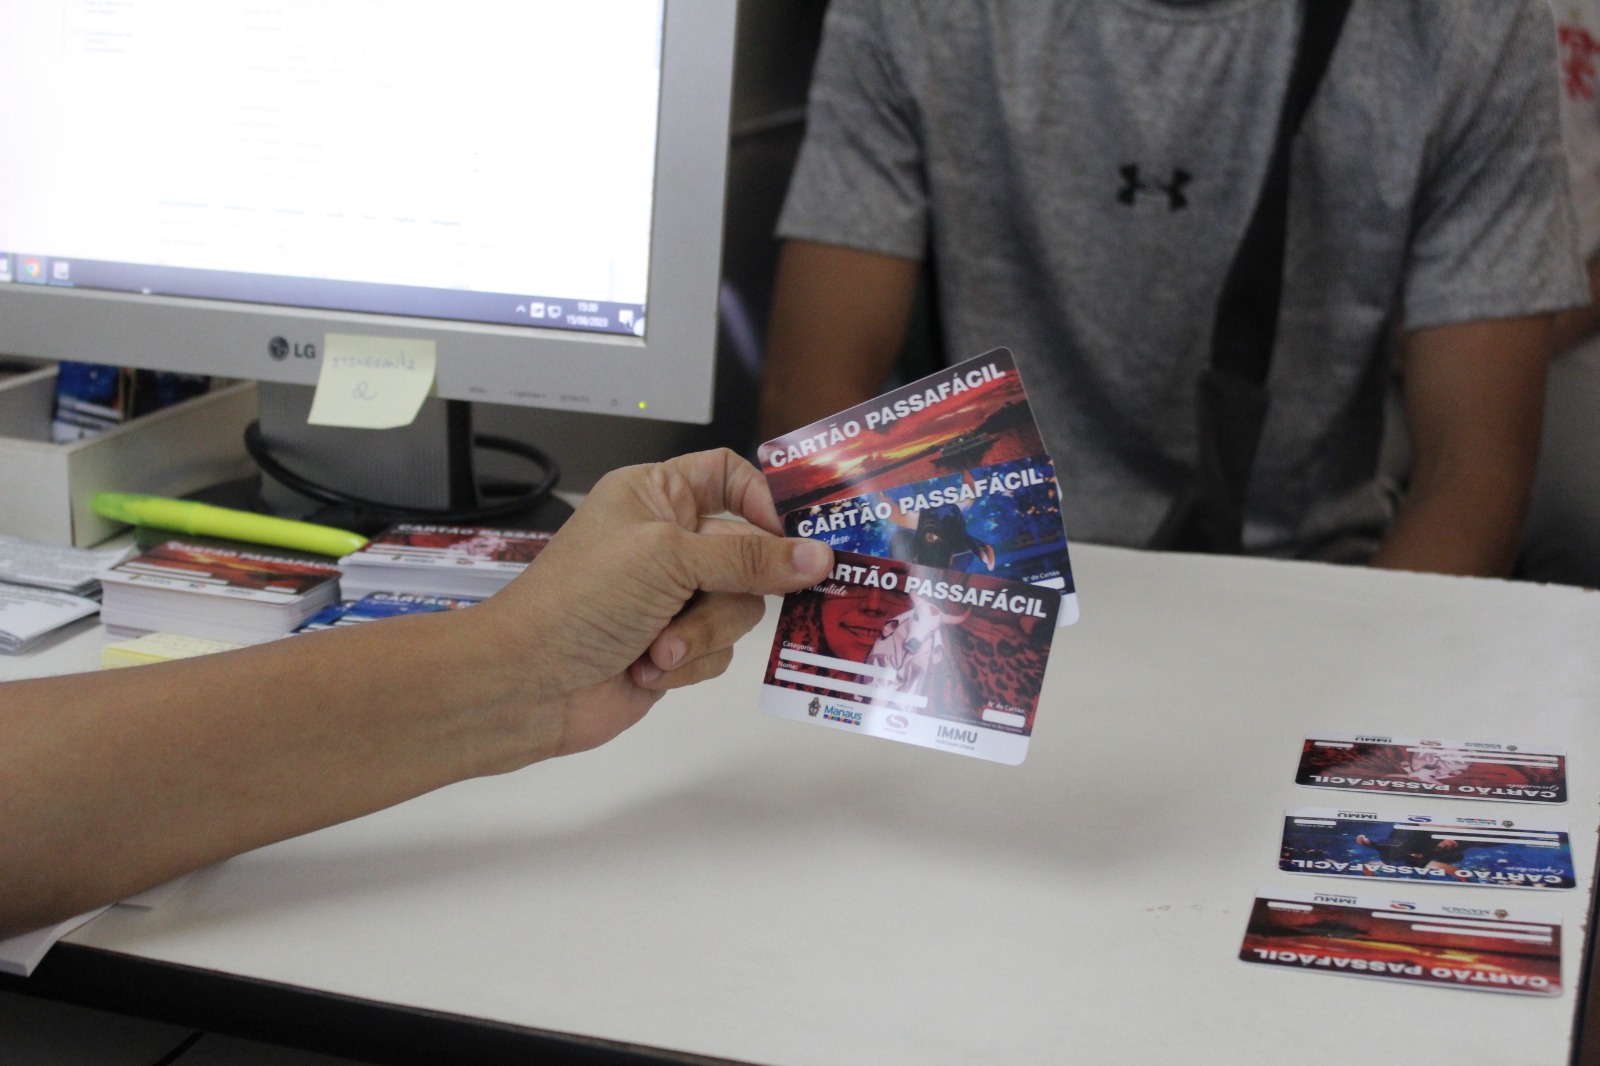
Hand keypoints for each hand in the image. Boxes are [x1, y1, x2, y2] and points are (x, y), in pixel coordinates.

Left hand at [470, 449, 831, 761]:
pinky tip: (647, 668)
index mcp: (655, 496)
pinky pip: (721, 650)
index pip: (728, 474)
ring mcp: (673, 597)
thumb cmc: (580, 599)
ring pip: (740, 607)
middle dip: (728, 588)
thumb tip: (820, 555)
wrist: (529, 684)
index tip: (789, 534)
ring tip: (658, 645)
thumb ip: (750, 558)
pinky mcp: (676, 646)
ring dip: (702, 633)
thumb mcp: (669, 559)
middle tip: (710, 599)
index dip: (762, 500)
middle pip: (749, 551)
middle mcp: (668, 541)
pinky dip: (689, 663)